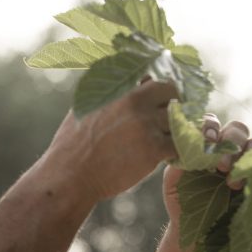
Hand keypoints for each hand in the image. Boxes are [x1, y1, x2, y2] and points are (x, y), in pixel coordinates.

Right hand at [44, 80, 177, 202]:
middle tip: (173, 119)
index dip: (164, 88)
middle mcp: (134, 100)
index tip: (165, 100)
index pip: (156, 76)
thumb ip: (114, 94)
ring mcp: (146, 123)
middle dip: (178, 103)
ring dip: (179, 128)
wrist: (70, 175)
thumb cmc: (74, 144)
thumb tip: (140, 82)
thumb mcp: (87, 108)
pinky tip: (167, 156)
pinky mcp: (153, 148)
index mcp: (119, 88)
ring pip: (181, 118)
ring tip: (169, 140)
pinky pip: (180, 144)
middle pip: (174, 91)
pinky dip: (178, 150)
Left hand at [163, 114, 251, 223]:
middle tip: (221, 166)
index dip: (211, 125)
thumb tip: (186, 139)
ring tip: (231, 181)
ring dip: (244, 155)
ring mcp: (245, 161)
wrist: (196, 233)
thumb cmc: (182, 203)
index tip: (208, 139)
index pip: (211, 123)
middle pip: (237, 128)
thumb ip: (178, 158)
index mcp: (205, 145)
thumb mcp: (173, 180)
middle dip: (230, 142)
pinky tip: (245, 181)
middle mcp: (227, 149)